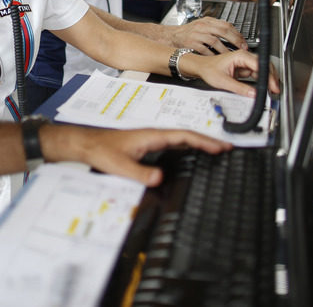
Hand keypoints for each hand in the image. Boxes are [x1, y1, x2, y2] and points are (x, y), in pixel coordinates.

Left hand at [46, 125, 232, 186]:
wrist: (85, 143)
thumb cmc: (100, 150)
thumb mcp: (120, 165)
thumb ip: (140, 173)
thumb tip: (160, 179)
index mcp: (151, 135)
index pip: (184, 136)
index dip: (204, 141)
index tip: (221, 146)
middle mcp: (153, 134)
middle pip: (186, 135)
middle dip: (207, 141)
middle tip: (227, 148)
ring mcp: (150, 138)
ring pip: (179, 139)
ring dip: (197, 143)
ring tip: (215, 150)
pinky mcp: (145, 144)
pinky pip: (172, 143)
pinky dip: (185, 147)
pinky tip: (189, 153)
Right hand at [168, 17, 245, 52]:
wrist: (171, 36)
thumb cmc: (188, 33)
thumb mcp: (202, 25)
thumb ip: (215, 28)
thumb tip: (233, 34)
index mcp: (207, 21)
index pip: (226, 24)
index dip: (237, 34)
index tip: (243, 42)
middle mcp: (202, 26)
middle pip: (223, 31)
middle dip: (235, 41)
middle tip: (242, 48)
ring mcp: (196, 34)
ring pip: (215, 41)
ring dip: (225, 50)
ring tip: (230, 55)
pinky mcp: (191, 43)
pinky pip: (205, 50)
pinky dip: (212, 55)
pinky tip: (217, 59)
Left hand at [182, 50, 280, 97]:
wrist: (201, 67)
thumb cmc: (209, 70)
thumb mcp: (223, 81)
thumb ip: (239, 88)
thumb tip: (253, 94)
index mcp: (240, 56)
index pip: (259, 65)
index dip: (268, 76)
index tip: (273, 86)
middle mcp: (244, 57)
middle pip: (264, 65)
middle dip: (271, 77)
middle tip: (275, 89)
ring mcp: (245, 62)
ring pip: (262, 70)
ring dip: (267, 79)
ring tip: (271, 90)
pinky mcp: (244, 68)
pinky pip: (256, 74)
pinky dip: (261, 80)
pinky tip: (264, 87)